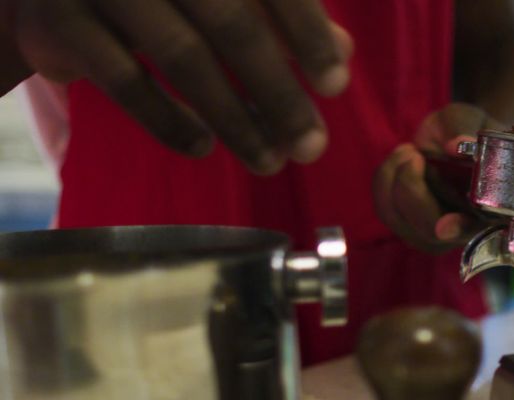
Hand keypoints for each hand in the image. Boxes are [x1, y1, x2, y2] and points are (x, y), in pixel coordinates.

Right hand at [4, 0, 353, 173]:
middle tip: (312, 146)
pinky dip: (168, 120)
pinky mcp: (60, 20)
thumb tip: (344, 53)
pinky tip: (203, 148)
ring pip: (183, 56)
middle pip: (232, 25)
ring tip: (269, 161)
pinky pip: (124, 80)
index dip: (308, 32)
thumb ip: (281, 12)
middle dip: (278, 94)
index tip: (336, 86)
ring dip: (234, 119)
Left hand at [372, 103, 502, 252]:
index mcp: (493, 208)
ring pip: (401, 220)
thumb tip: (458, 145)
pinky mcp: (409, 226)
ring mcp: (435, 233)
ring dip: (394, 179)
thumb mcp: (471, 119)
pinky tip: (402, 159)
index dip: (458, 229)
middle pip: (430, 231)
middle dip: (412, 190)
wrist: (455, 137)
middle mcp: (466, 229)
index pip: (478, 228)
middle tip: (415, 154)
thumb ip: (466, 129)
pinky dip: (385, 179)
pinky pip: (385, 209)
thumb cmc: (471, 129)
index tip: (444, 226)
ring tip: (410, 150)